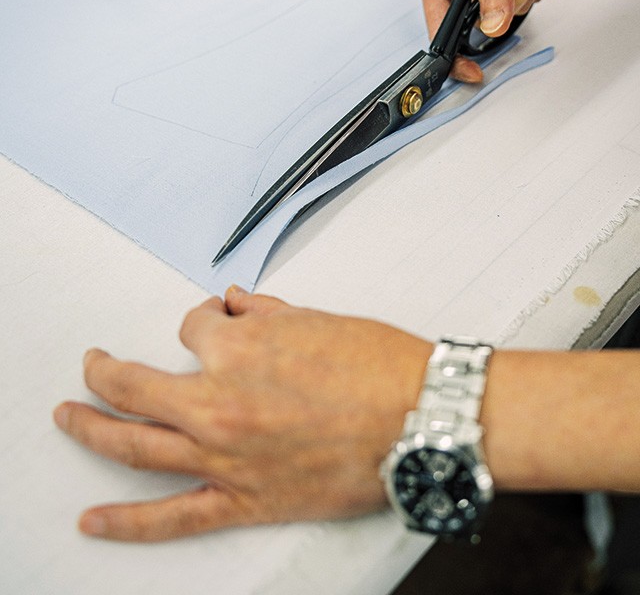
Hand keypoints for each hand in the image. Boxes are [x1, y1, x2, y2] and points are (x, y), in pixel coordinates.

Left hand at [53, 287, 429, 541]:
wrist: (423, 418)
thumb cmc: (379, 365)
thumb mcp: (316, 318)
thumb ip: (262, 311)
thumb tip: (231, 304)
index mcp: (239, 348)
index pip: (194, 327)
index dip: (204, 322)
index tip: (216, 324)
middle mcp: (220, 400)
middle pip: (136, 385)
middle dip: (106, 372)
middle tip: (93, 366)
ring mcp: (225, 455)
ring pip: (135, 445)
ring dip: (91, 429)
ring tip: (68, 418)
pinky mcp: (245, 500)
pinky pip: (174, 517)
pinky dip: (128, 524)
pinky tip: (93, 520)